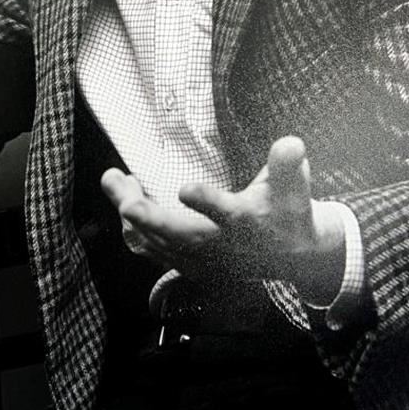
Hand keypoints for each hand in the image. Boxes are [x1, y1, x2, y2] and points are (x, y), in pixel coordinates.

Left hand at [101, 136, 346, 302]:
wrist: (292, 256)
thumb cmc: (287, 211)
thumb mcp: (294, 187)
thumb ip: (288, 166)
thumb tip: (291, 144)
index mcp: (246, 222)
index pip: (226, 213)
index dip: (207, 202)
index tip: (186, 189)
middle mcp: (220, 245)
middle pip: (180, 235)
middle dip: (151, 219)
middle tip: (126, 199)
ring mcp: (200, 259)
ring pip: (156, 241)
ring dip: (132, 214)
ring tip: (114, 180)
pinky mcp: (187, 264)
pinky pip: (150, 249)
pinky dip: (134, 228)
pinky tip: (124, 200)